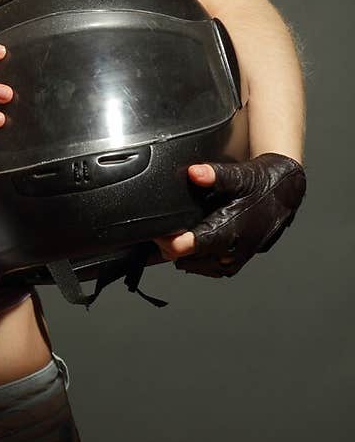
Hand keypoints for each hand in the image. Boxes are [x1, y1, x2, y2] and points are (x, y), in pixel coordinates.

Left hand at [152, 153, 306, 277]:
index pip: (186, 247)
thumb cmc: (263, 184)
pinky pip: (206, 268)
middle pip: (185, 259)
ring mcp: (233, 261)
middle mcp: (231, 252)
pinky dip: (194, 258)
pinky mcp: (234, 264)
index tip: (156, 229)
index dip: (166, 240)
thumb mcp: (240, 175)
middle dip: (170, 246)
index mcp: (229, 232)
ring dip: (182, 254)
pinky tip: (188, 244)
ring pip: (194, 266)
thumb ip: (215, 175)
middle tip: (160, 228)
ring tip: (172, 235)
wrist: (286, 194)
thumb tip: (194, 173)